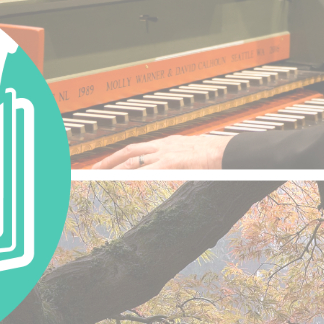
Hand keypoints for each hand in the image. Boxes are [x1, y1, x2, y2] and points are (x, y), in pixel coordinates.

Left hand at [90, 132, 230, 169]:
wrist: (231, 152)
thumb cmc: (218, 156)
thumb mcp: (194, 157)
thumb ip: (182, 162)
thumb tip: (180, 170)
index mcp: (168, 143)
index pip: (138, 148)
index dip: (121, 155)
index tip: (108, 163)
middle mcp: (164, 145)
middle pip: (129, 150)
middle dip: (110, 160)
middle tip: (93, 170)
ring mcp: (167, 153)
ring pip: (133, 159)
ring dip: (114, 167)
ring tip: (99, 175)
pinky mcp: (173, 162)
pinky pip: (147, 169)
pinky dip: (132, 174)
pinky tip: (121, 179)